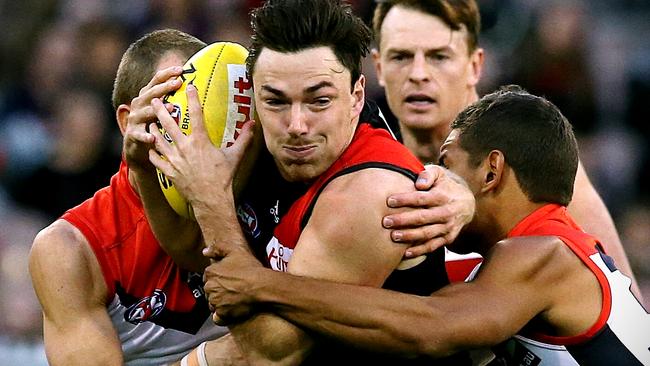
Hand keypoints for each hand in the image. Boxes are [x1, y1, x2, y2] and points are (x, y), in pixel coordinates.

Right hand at [123, 66, 182, 172]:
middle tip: (178, 83)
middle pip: (151, 93)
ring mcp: (134, 118)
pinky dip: (146, 136)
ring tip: (171, 108)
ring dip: (158, 110)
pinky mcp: (133, 134)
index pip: (156, 80)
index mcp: (147, 96)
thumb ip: (173, 98)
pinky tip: (153, 138)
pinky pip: (140, 134)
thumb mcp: (162, 110)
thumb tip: (194, 87)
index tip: (181, 69)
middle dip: (164, 87)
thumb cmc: (155, 124)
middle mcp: (139, 104)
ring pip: (146, 112)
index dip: (167, 73)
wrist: (138, 145)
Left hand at [148, 84, 254, 206]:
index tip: (189, 85)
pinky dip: (153, 153)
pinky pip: (156, 159)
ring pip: (158, 140)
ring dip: (153, 130)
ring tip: (150, 122)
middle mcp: (185, 147)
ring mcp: (174, 159)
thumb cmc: (223, 178)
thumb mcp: (235, 156)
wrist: (211, 199)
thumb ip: (243, 138)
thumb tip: (253, 124)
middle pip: (168, 124)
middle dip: (160, 110)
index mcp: (200, 141)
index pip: (196, 114)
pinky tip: (151, 148)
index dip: (193, 98)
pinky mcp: (169, 171)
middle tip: (155, 100)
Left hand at [202, 248, 265, 324]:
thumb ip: (218, 248)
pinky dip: (223, 316)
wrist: (262, 286)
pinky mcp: (223, 314)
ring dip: (220, 302)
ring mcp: (215, 302)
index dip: (219, 277)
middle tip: (233, 288)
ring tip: (234, 298)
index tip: (228, 278)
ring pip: (213, 304)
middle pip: (210, 290)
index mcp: (211, 272)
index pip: (209, 276)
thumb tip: (205, 251)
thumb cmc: (250, 269)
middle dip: (218, 290)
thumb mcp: (235, 251)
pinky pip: (218, 318)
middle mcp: (210, 288)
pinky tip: (231, 310)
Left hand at [382, 164, 474, 257]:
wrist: (467, 204)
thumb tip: (419, 183)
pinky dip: (419, 251)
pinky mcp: (448, 238)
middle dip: (403, 220)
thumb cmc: (445, 186)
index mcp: (443, 196)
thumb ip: (428, 174)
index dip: (405, 200)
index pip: (422, 198)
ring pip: (427, 233)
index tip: (389, 201)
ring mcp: (448, 227)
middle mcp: (447, 213)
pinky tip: (405, 253)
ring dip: (409, 236)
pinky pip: (433, 246)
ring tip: (393, 236)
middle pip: (423, 217)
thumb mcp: (439, 174)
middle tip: (386, 221)